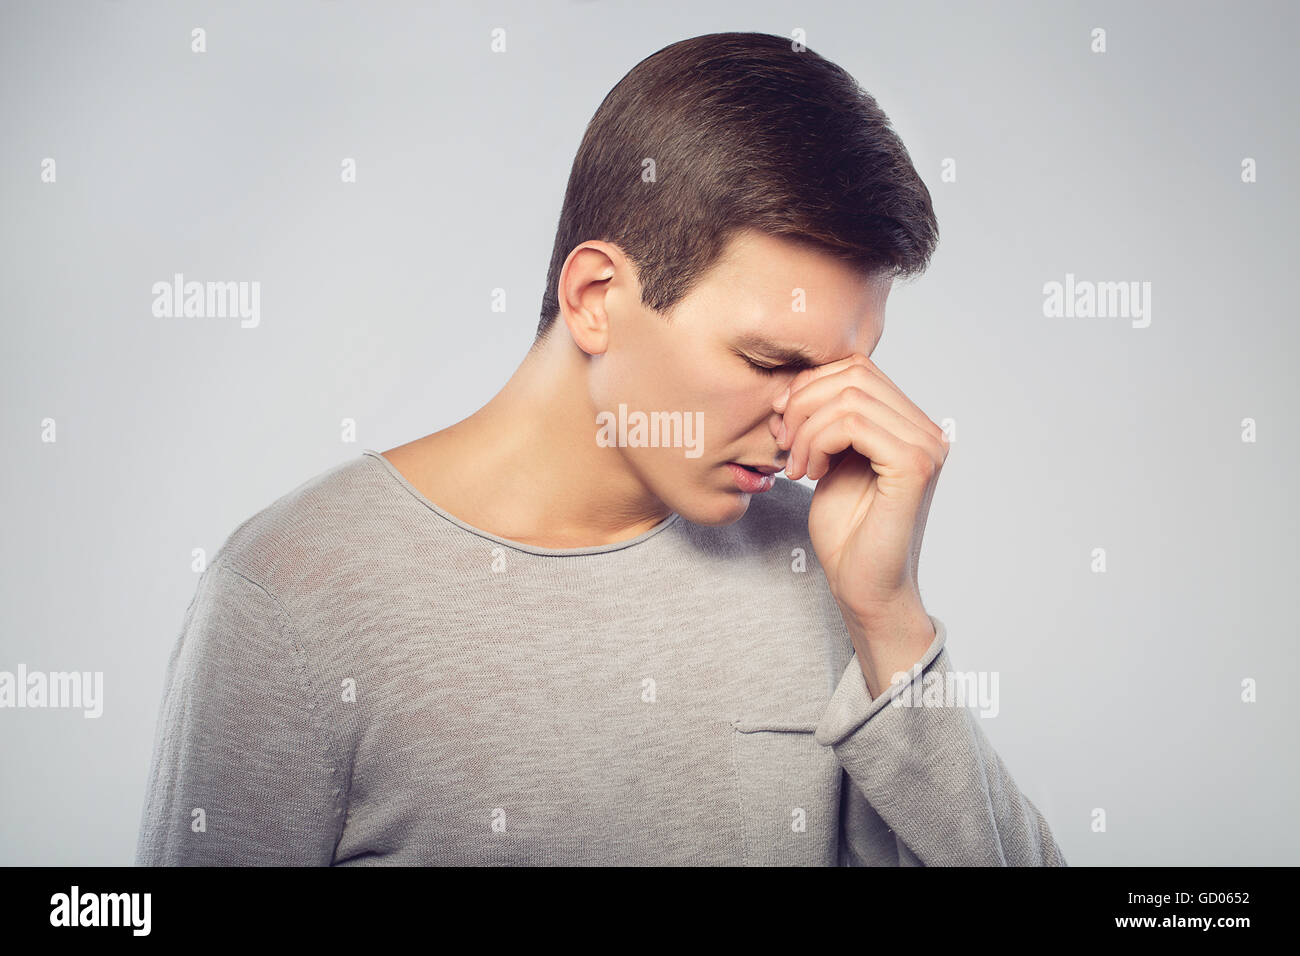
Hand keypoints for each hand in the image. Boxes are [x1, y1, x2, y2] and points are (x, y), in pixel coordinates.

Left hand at [774, 353, 948, 626]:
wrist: (863, 587)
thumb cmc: (846, 531)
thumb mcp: (829, 460)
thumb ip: (825, 419)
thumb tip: (797, 381)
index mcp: (910, 425)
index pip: (858, 368)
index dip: (810, 385)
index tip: (782, 421)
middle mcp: (927, 431)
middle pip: (854, 373)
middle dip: (804, 402)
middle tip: (784, 443)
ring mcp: (926, 447)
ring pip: (850, 397)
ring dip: (807, 428)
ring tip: (798, 466)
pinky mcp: (914, 467)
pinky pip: (854, 424)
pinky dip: (818, 442)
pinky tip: (811, 474)